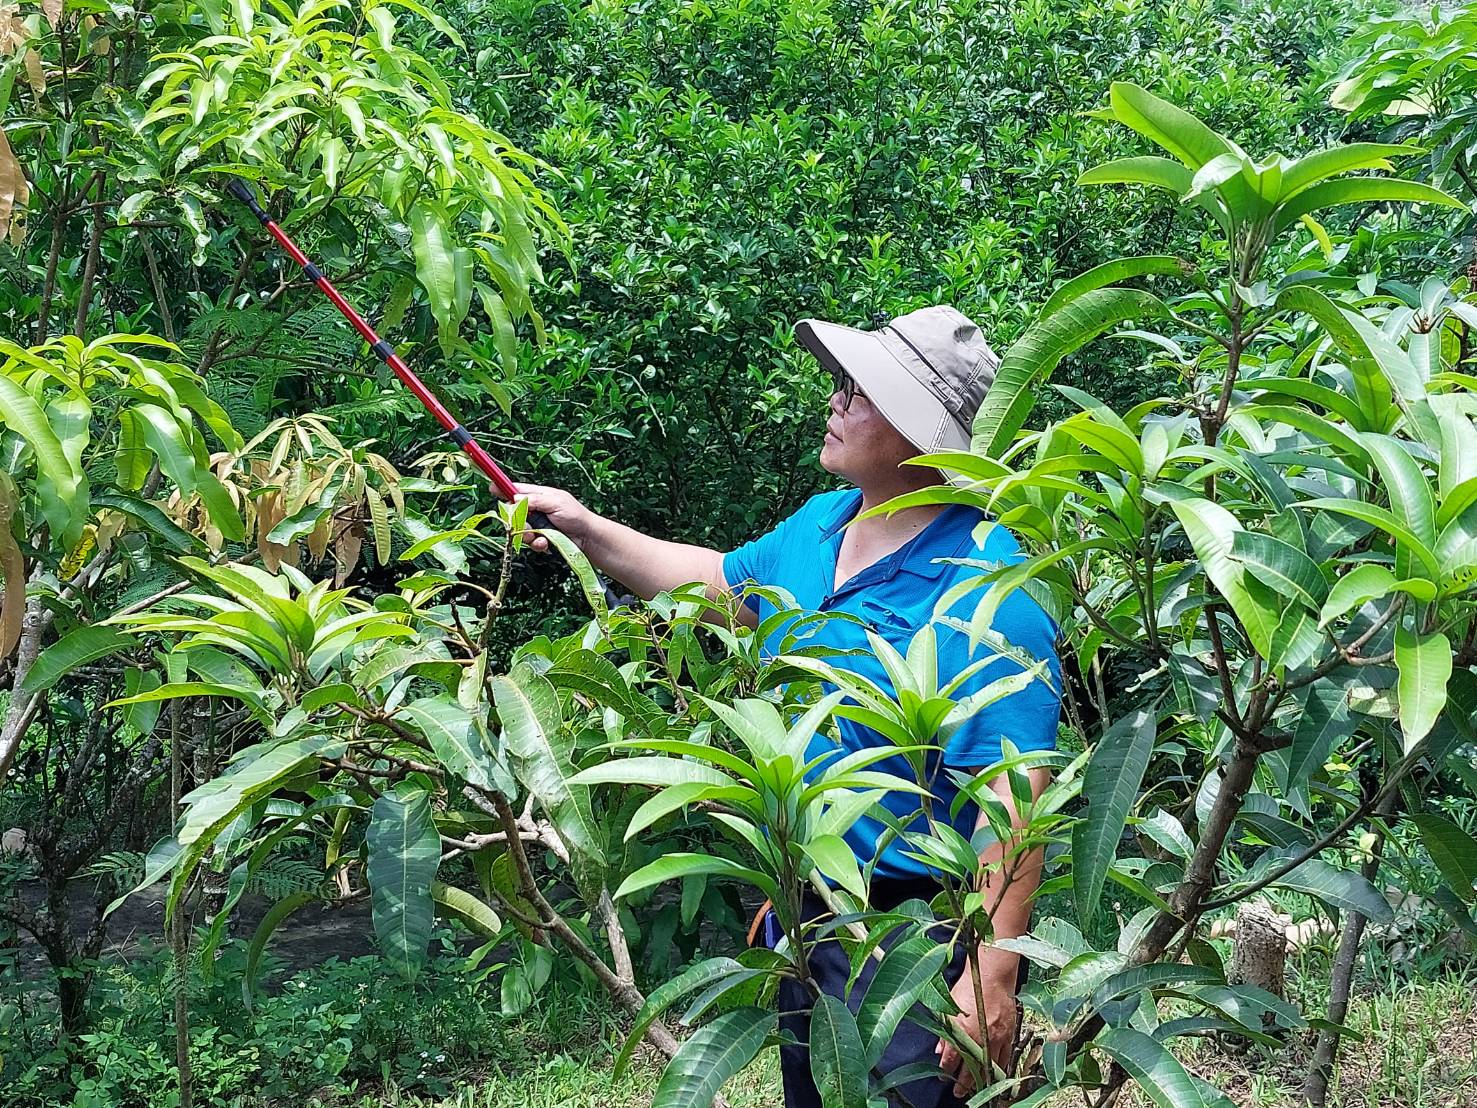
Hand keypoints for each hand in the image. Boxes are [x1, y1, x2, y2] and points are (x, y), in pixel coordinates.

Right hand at [512, 482, 593, 551]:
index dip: (504, 489)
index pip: (518, 490)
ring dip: (527, 534)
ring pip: (520, 529)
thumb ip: (535, 500)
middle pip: (514, 512)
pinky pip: (530, 541)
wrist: (587, 538)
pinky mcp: (540, 538)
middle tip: (526, 523)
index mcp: (540, 495)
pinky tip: (545, 543)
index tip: (492, 488)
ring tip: (539, 535)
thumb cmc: (576, 516)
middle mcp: (536, 509)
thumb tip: (515, 498)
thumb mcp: (556, 502)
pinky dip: (536, 543)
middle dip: (517, 519)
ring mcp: (538, 524)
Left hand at [934, 967, 1017, 1098]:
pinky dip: (999, 1070)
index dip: (945, 1070)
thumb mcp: (949, 1006)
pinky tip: (994, 1075)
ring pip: (988, 1068)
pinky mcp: (1008, 1036)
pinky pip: (1004, 1059)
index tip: (943, 1076)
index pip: (951, 1060)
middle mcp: (979, 1039)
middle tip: (957, 1092)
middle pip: (970, 1070)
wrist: (993, 975)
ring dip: (981, 1080)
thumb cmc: (970, 986)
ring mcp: (996, 1039)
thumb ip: (944, 1029)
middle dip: (962, 1084)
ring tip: (975, 1089)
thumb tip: (939, 1048)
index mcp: (962, 1031)